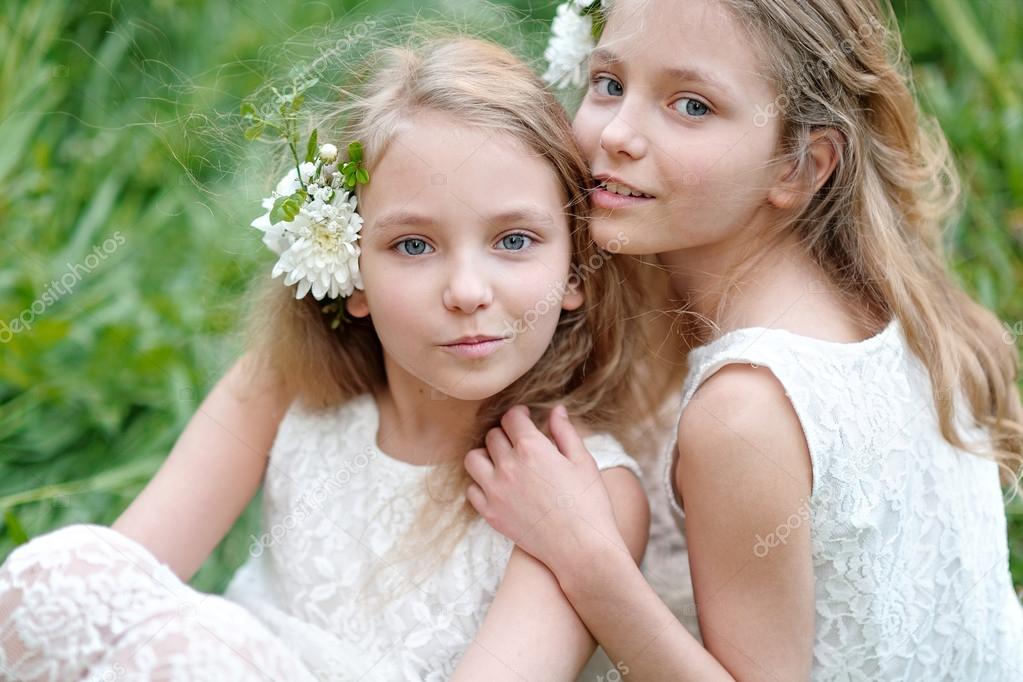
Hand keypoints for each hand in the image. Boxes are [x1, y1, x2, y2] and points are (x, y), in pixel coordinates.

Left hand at [464, 404, 627, 574]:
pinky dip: (481, 484)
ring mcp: (495, 491)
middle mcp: (508, 466)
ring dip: (486, 456)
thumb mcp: (583, 461)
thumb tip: (556, 410)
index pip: (511, 417)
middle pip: (493, 436)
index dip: (519, 414)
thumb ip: (565, 432)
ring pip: (473, 459)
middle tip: (519, 443)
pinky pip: (472, 490)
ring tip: (502, 462)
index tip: (525, 419)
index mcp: (532, 448)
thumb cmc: (589, 503)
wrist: (582, 548)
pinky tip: (498, 486)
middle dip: (506, 434)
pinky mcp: (491, 514)